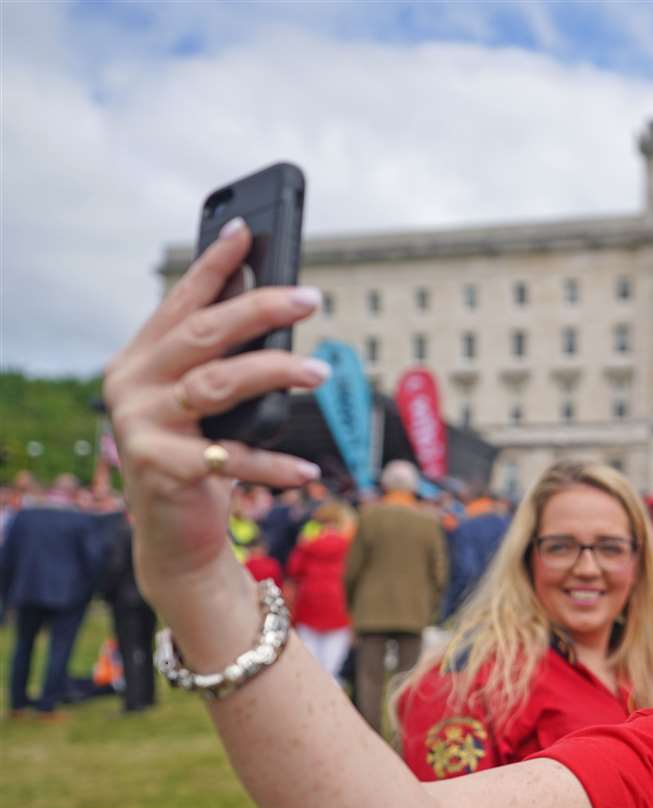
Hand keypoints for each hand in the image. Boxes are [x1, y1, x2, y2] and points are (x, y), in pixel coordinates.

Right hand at [101, 220, 327, 613]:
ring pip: (218, 385)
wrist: (174, 536)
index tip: (247, 228)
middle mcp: (132, 384)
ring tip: (322, 373)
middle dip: (259, 309)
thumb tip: (271, 300)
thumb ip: (223, 359)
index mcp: (141, 358)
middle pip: (203, 335)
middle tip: (310, 298)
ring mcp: (141, 425)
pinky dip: (274, 463)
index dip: (216, 264)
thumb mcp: (207, 402)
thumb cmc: (200, 454)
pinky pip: (230, 457)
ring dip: (276, 374)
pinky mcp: (160, 468)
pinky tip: (308, 470)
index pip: (182, 301)